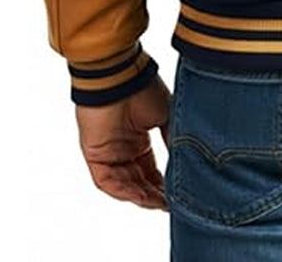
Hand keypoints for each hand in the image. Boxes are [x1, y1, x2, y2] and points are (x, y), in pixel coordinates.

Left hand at [75, 73, 171, 209]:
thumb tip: (187, 161)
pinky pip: (107, 182)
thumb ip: (173, 138)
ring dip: (142, 196)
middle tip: (172, 204)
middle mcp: (123, 149)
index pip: (152, 170)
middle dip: (155, 195)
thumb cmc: (142, 88)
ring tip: (160, 204)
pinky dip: (123, 191)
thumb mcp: (166, 115)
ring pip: (125, 185)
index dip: (164, 184)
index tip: (180, 194)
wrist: (119, 76)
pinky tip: (140, 196)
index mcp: (138, 139)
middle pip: (139, 181)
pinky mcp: (94, 155)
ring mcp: (108, 153)